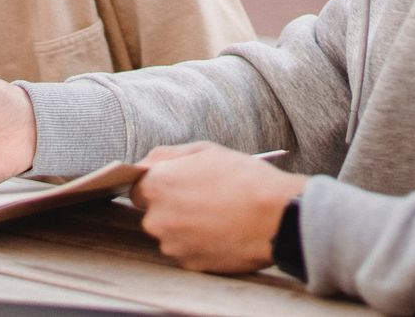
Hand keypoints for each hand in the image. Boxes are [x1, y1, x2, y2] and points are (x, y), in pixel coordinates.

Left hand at [130, 142, 307, 273]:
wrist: (276, 216)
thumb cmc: (244, 178)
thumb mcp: (206, 150)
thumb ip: (168, 155)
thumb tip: (145, 163)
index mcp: (157, 186)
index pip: (137, 188)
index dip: (158, 185)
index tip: (178, 185)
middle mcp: (157, 218)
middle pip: (153, 213)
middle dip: (171, 206)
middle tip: (204, 198)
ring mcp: (173, 244)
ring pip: (170, 233)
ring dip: (185, 226)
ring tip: (217, 215)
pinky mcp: (190, 264)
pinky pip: (187, 251)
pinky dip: (199, 243)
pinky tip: (221, 231)